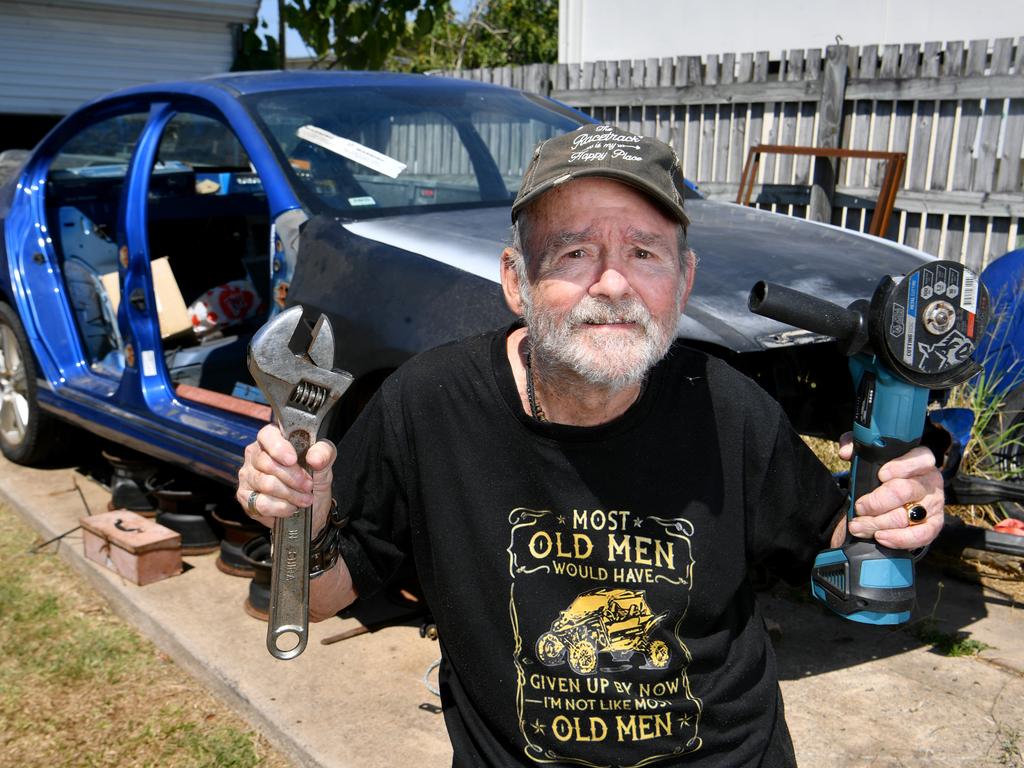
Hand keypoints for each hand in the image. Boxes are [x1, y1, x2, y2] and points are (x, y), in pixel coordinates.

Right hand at [236, 424, 337, 535]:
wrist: (312, 507)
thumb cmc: (313, 479)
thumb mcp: (324, 463)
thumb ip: (324, 454)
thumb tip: (314, 458)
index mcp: (273, 439)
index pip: (267, 435)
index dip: (279, 448)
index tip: (292, 460)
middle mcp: (255, 455)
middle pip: (267, 463)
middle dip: (293, 477)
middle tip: (308, 485)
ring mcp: (248, 476)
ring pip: (266, 484)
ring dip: (290, 494)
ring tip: (305, 498)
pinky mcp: (245, 497)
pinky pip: (261, 503)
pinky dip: (281, 507)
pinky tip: (291, 507)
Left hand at [837, 433, 943, 549]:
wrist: (898, 500)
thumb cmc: (884, 475)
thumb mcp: (872, 456)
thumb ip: (856, 446)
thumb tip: (845, 452)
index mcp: (920, 460)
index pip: (919, 459)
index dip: (899, 467)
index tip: (881, 475)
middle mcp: (930, 481)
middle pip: (904, 491)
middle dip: (876, 502)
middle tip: (859, 507)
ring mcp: (934, 505)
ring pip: (905, 516)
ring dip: (877, 523)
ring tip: (858, 526)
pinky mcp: (933, 526)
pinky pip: (920, 535)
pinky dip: (899, 539)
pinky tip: (880, 537)